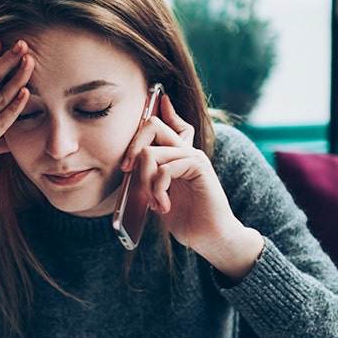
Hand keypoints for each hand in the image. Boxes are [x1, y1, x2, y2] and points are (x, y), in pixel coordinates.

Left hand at [120, 94, 263, 280]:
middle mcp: (185, 151)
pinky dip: (158, 191)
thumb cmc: (187, 221)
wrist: (211, 237)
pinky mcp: (198, 166)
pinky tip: (165, 206)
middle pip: (152, 125)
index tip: (160, 100)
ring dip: (145, 182)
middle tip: (127, 171)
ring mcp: (192, 157)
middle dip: (131, 147)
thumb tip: (130, 167)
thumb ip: (149, 178)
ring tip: (155, 203)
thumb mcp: (159, 196)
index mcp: (177, 157)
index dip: (161, 110)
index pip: (168, 124)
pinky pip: (165, 169)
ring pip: (150, 153)